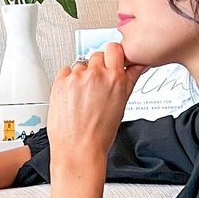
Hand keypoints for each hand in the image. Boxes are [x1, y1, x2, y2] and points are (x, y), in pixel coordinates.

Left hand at [48, 42, 147, 161]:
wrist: (78, 149)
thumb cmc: (100, 134)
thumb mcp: (122, 104)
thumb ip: (130, 79)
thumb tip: (138, 65)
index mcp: (115, 78)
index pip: (115, 49)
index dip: (113, 56)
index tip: (111, 62)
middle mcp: (96, 75)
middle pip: (97, 55)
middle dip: (98, 67)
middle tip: (96, 86)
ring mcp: (76, 77)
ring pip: (81, 64)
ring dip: (82, 75)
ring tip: (83, 97)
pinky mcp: (60, 82)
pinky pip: (65, 71)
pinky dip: (68, 80)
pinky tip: (72, 97)